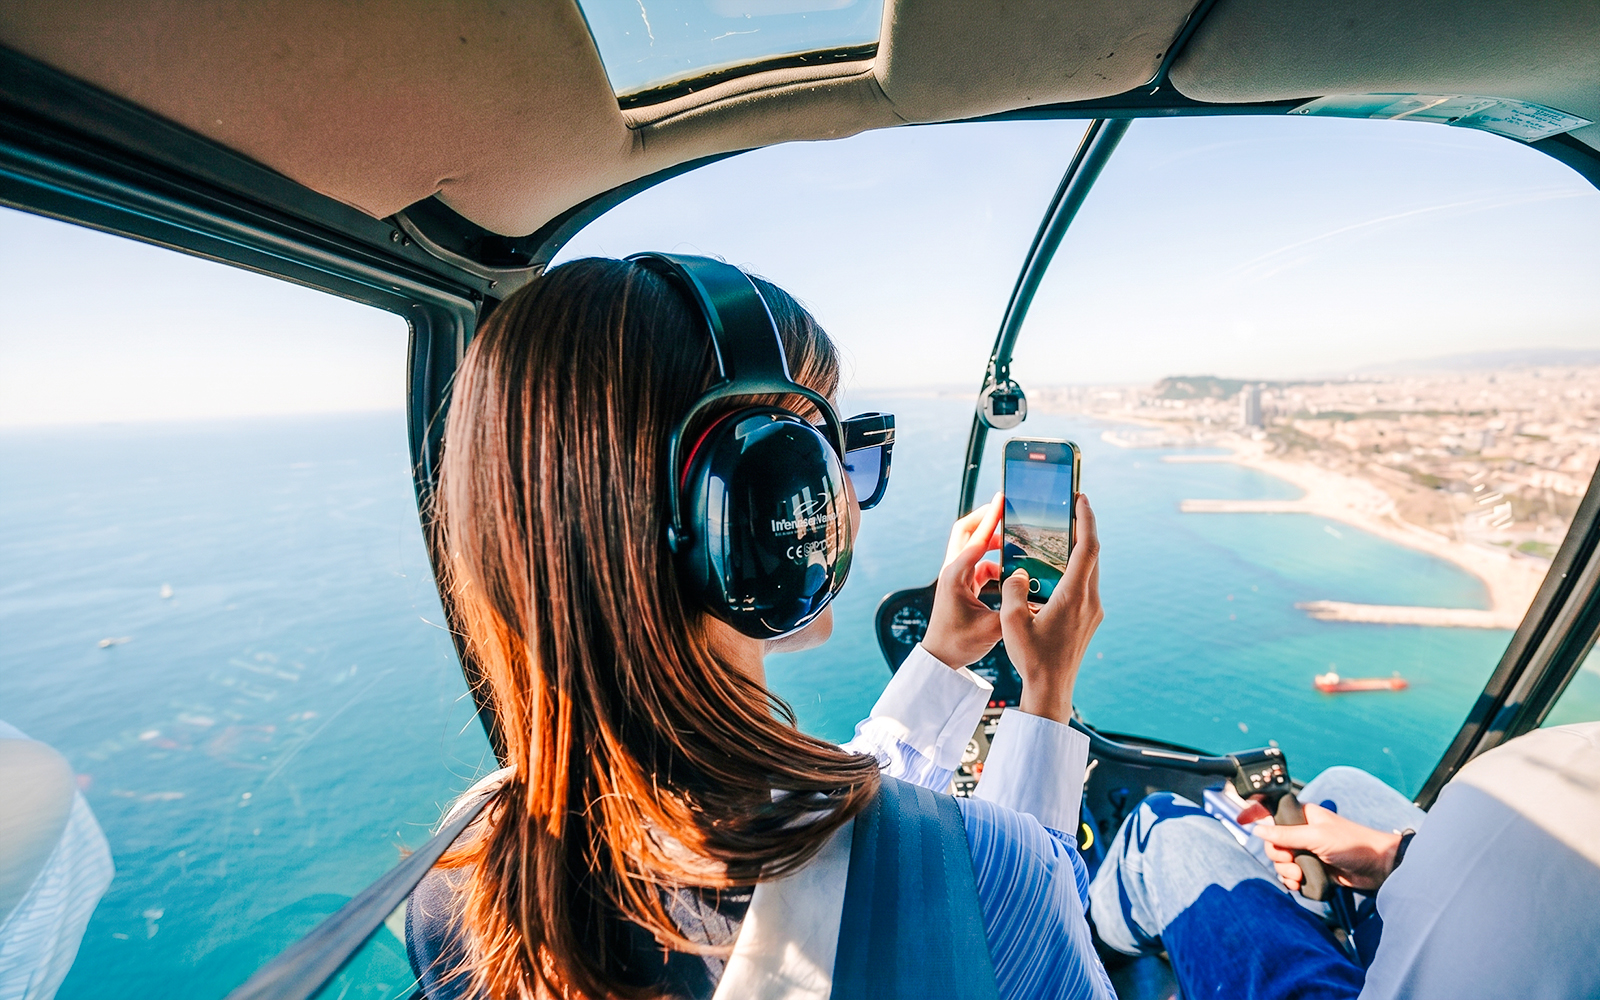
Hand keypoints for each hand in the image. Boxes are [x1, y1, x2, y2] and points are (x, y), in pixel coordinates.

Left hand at [921, 494, 1004, 667]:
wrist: (940, 658)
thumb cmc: (958, 644)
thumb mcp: (992, 629)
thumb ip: (1015, 611)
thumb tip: (1040, 598)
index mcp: (956, 575)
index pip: (976, 538)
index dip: (991, 518)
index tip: (1003, 498)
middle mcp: (953, 570)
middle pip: (966, 531)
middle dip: (986, 516)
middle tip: (1007, 506)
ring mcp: (957, 575)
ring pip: (974, 545)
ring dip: (993, 538)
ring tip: (1016, 534)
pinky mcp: (963, 584)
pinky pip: (980, 561)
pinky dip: (995, 558)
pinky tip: (1014, 566)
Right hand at [1001, 494, 1101, 722]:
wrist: (1051, 690)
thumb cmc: (1031, 658)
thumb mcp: (1011, 621)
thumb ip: (1012, 590)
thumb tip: (1019, 573)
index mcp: (1074, 596)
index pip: (1088, 547)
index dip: (1086, 519)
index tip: (1081, 498)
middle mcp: (1089, 600)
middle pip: (1092, 555)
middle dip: (1082, 529)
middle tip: (1068, 509)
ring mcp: (1092, 611)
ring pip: (1089, 571)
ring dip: (1078, 551)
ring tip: (1059, 537)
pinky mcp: (1089, 620)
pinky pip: (1084, 586)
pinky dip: (1073, 571)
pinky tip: (1054, 572)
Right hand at [1254, 802, 1401, 892]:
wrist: (1378, 868)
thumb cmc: (1352, 843)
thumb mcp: (1316, 836)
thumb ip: (1286, 835)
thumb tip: (1258, 830)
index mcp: (1302, 816)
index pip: (1272, 811)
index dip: (1256, 813)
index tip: (1241, 820)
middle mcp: (1301, 832)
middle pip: (1272, 842)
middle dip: (1278, 857)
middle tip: (1291, 864)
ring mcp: (1307, 850)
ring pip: (1281, 860)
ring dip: (1285, 871)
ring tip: (1299, 877)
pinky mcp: (1313, 868)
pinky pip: (1291, 874)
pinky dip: (1292, 881)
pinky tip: (1299, 885)